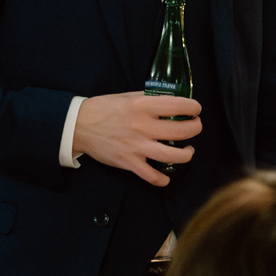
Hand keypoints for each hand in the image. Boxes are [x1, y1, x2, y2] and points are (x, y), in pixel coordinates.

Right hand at [74, 93, 201, 185]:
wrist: (80, 125)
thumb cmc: (105, 108)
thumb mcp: (128, 96)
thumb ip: (150, 99)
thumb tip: (172, 100)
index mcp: (142, 106)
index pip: (178, 105)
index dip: (193, 107)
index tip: (195, 109)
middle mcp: (142, 126)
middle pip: (181, 132)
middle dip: (195, 129)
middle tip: (195, 127)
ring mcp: (136, 146)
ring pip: (172, 156)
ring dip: (187, 154)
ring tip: (188, 150)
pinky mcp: (129, 162)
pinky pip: (152, 176)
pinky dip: (163, 179)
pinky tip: (166, 176)